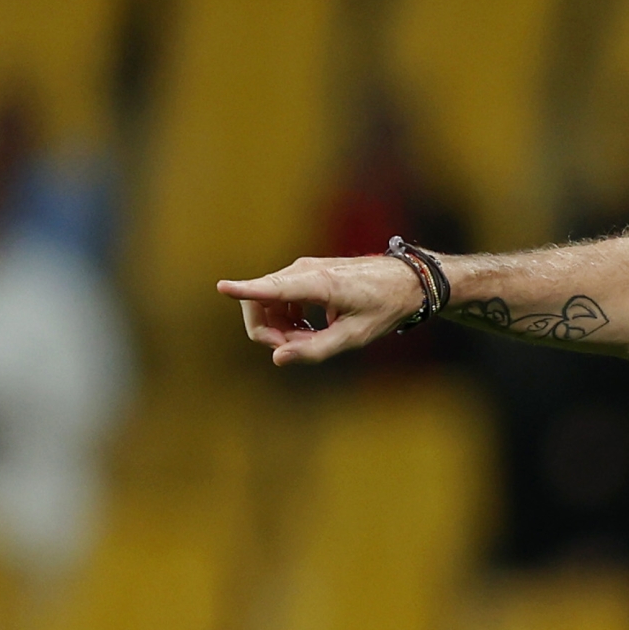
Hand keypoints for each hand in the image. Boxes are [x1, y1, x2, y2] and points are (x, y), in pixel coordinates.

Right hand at [217, 255, 424, 365]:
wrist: (406, 281)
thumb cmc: (384, 307)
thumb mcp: (354, 336)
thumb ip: (315, 349)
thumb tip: (278, 359)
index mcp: (318, 284)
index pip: (273, 288)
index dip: (245, 290)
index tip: (222, 287)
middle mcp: (304, 271)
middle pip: (259, 303)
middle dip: (267, 333)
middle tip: (295, 349)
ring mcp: (301, 270)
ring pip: (266, 302)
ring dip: (277, 328)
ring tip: (310, 341)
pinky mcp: (303, 274)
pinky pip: (277, 299)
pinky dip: (285, 319)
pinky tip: (308, 331)